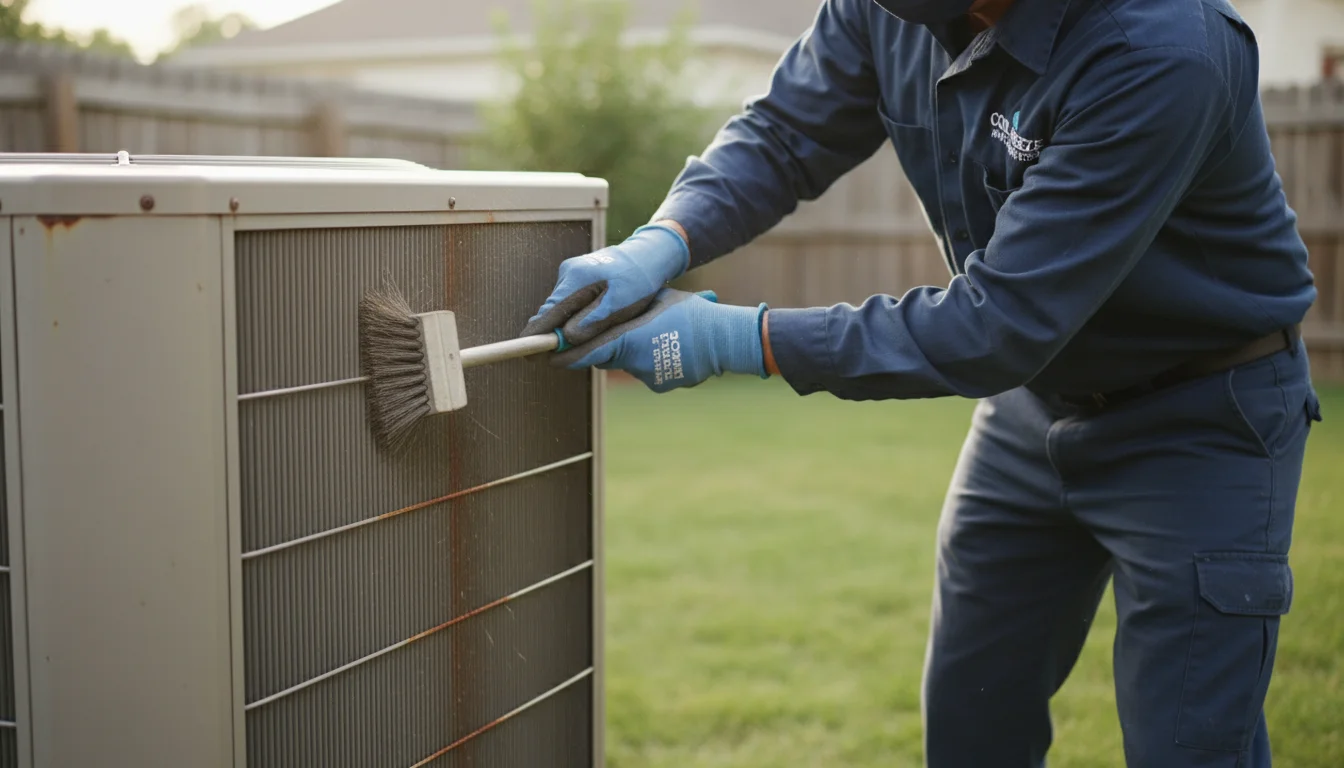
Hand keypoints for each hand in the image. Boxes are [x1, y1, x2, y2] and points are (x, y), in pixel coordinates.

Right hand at [521, 222, 689, 346]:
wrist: (648, 255)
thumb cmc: (638, 280)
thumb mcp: (619, 304)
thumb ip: (592, 321)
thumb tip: (566, 338)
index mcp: (576, 279)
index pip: (548, 312)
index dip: (536, 334)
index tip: (526, 352)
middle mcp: (568, 273)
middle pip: (552, 312)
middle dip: (554, 334)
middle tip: (555, 357)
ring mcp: (571, 273)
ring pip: (562, 308)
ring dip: (568, 325)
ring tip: (584, 339)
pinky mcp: (577, 276)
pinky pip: (571, 302)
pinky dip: (576, 316)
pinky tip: (590, 323)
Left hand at [551, 287, 769, 392]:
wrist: (724, 339)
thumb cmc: (690, 313)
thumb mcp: (655, 301)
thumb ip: (625, 312)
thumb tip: (602, 314)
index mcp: (628, 338)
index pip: (587, 351)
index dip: (566, 355)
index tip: (548, 357)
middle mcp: (633, 361)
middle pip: (606, 357)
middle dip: (607, 347)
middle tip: (617, 333)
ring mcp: (647, 375)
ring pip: (627, 363)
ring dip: (634, 352)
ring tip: (660, 334)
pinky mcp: (661, 384)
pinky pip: (647, 371)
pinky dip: (653, 361)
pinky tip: (672, 348)